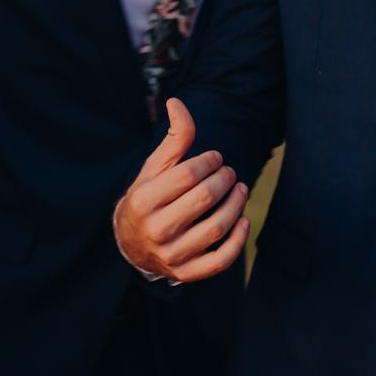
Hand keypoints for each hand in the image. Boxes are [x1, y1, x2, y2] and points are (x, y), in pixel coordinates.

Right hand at [113, 98, 249, 281]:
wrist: (132, 244)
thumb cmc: (149, 197)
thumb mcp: (154, 168)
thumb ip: (172, 138)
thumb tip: (177, 102)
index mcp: (142, 200)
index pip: (187, 175)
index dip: (208, 161)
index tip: (216, 158)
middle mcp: (156, 230)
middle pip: (204, 199)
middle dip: (225, 179)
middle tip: (230, 172)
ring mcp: (172, 255)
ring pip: (217, 227)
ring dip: (236, 204)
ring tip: (241, 189)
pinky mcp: (187, 273)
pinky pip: (220, 260)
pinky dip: (238, 241)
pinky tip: (242, 220)